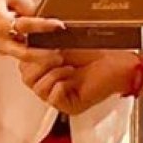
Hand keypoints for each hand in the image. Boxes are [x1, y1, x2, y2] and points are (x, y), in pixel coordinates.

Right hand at [0, 0, 63, 59]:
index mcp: (0, 24)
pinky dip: (33, 52)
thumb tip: (45, 18)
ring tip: (59, 55)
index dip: (46, 26)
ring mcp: (0, 46)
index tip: (61, 25)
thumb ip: (29, 6)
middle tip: (61, 57)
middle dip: (44, 57)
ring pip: (23, 56)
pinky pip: (20, 52)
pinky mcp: (3, 48)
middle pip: (25, 53)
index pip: (28, 27)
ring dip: (39, 57)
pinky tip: (48, 49)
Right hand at [20, 49, 137, 114]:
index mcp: (47, 68)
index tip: (42, 43)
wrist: (118, 62)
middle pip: (26, 78)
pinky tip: (73, 77)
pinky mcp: (68, 105)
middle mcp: (50, 84)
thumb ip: (44, 42)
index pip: (24, 66)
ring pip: (37, 88)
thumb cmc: (96, 51)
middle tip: (58, 55)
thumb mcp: (65, 42)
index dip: (30, 54)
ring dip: (53, 72)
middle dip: (41, 63)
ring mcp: (58, 96)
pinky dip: (61, 84)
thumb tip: (26, 37)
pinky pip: (52, 97)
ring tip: (69, 66)